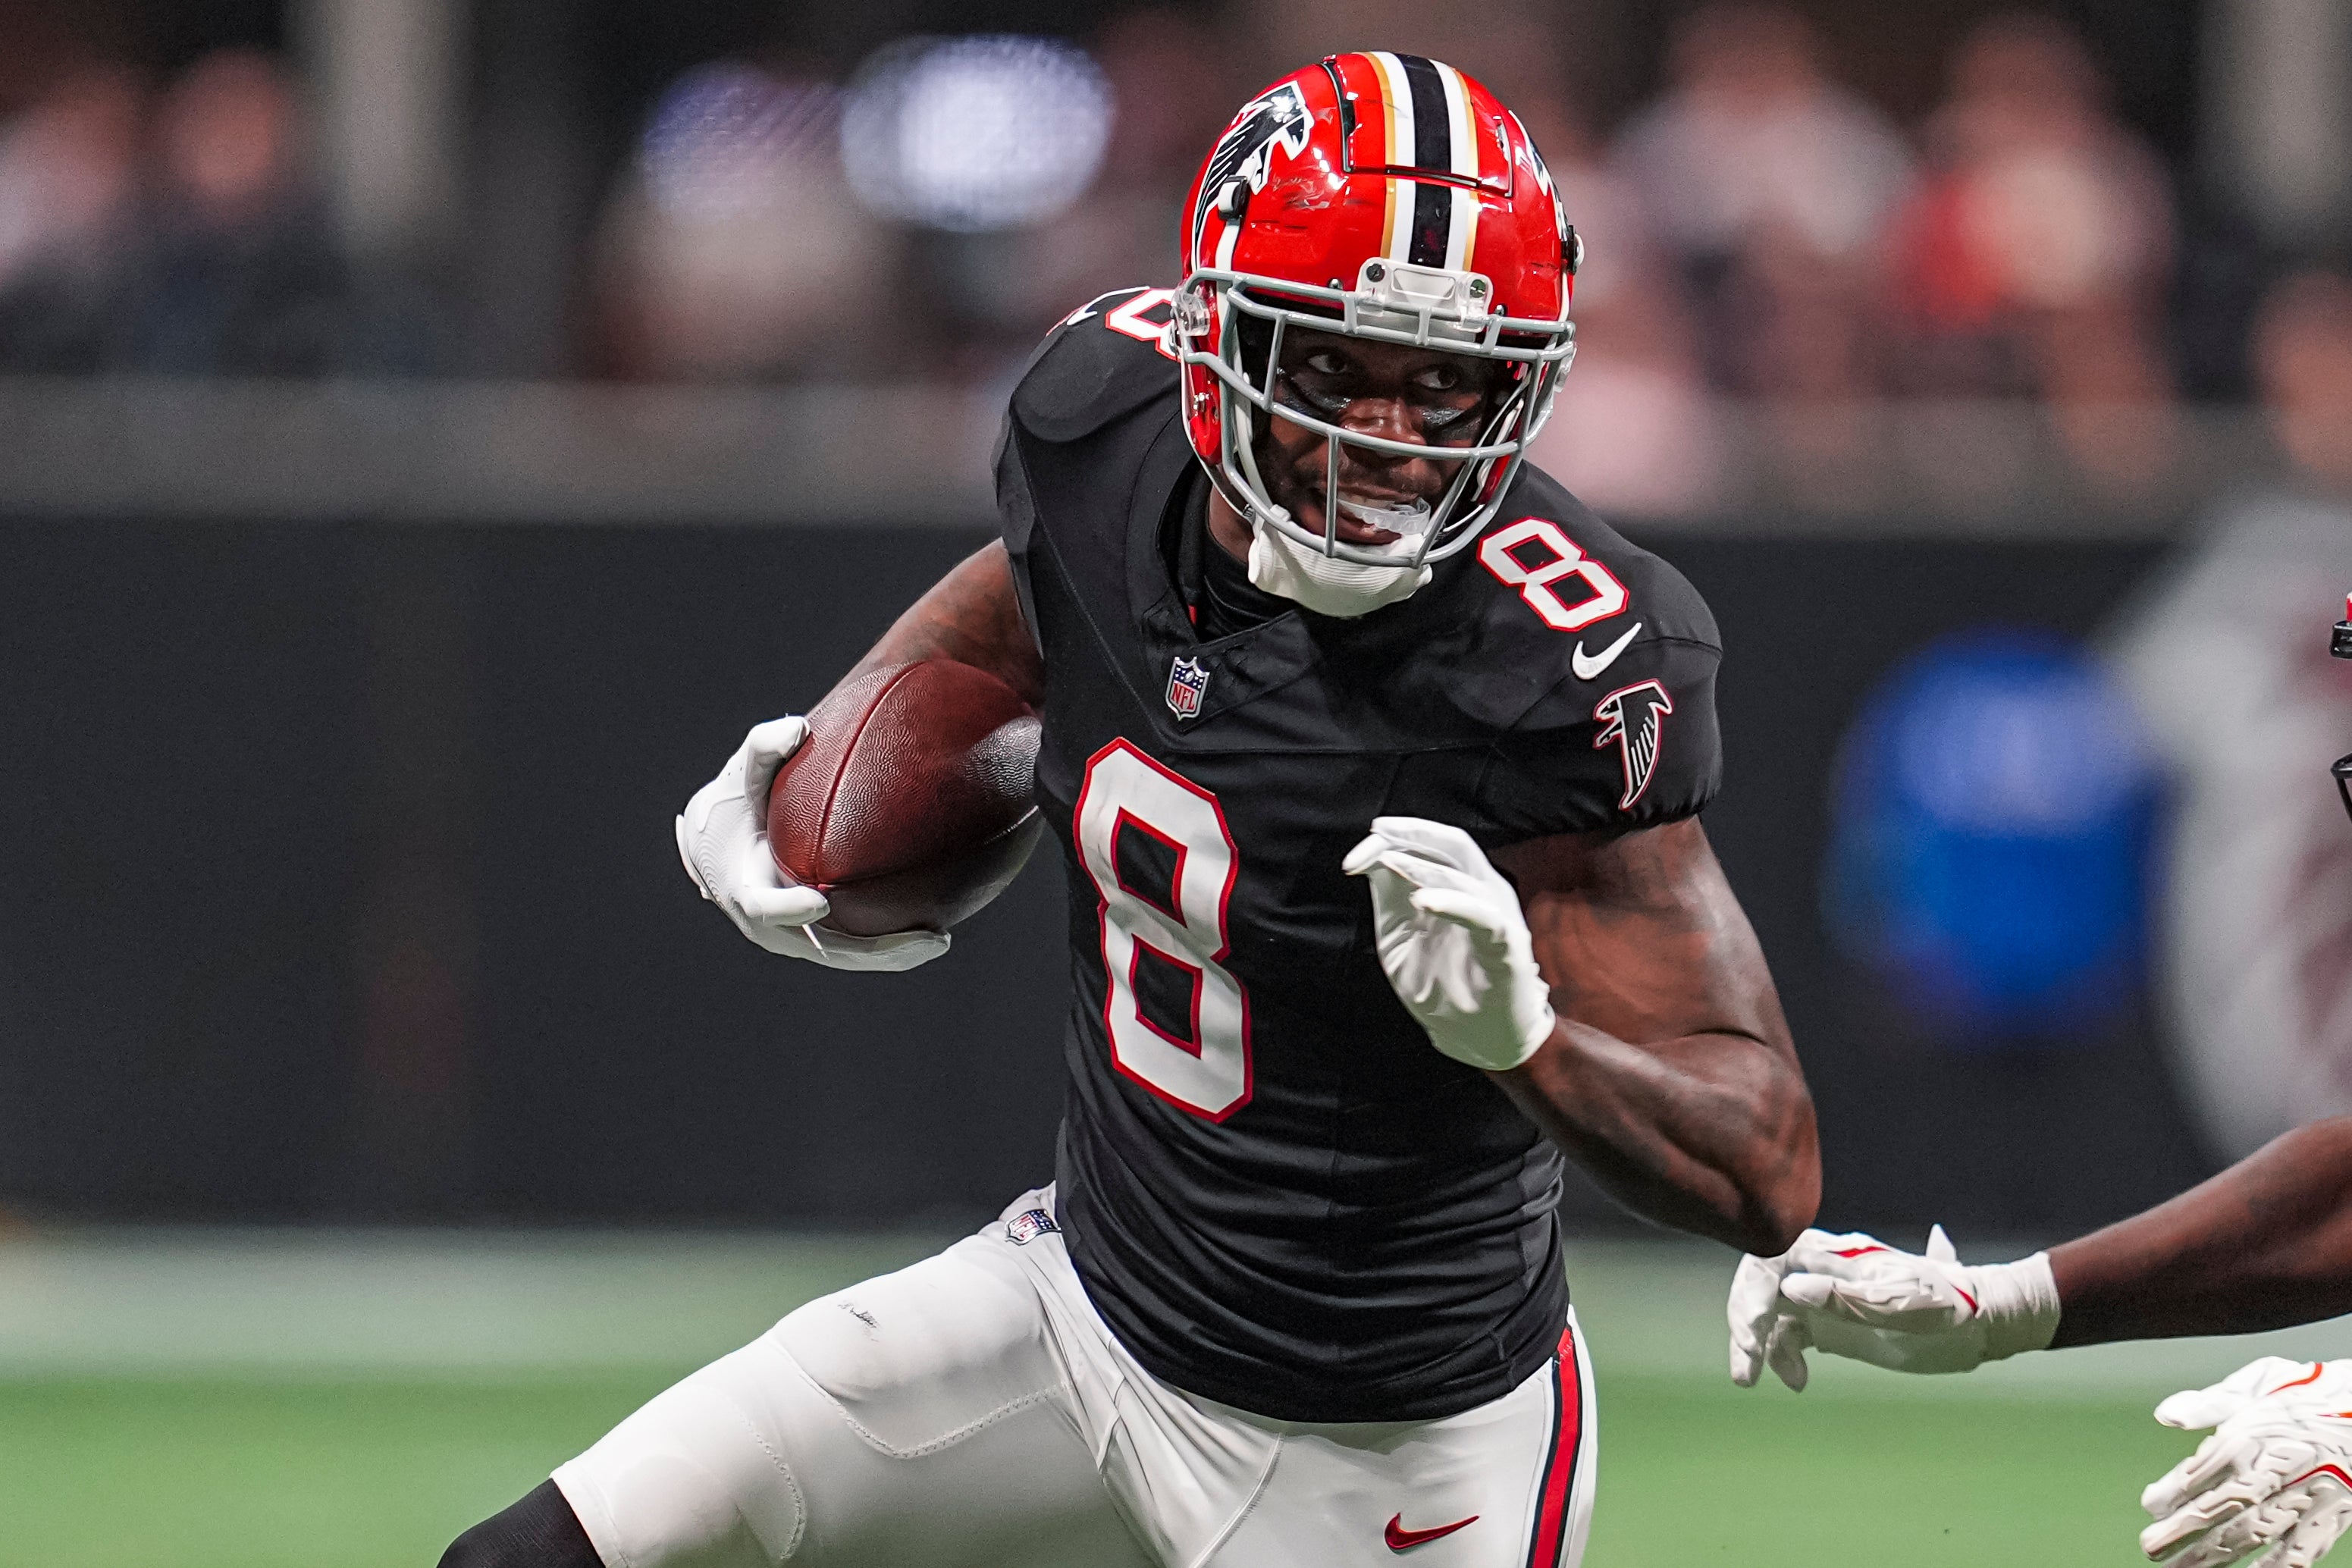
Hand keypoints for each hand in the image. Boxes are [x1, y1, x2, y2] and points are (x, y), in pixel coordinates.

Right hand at [675, 717, 948, 972]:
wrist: (718, 847)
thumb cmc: (735, 806)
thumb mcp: (742, 775)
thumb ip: (764, 749)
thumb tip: (798, 728)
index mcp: (742, 888)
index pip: (762, 906)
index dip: (788, 909)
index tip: (820, 902)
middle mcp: (769, 925)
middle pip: (822, 949)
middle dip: (869, 949)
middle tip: (920, 936)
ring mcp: (794, 938)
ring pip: (845, 956)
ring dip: (891, 954)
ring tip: (939, 939)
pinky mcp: (815, 939)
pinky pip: (854, 948)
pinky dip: (889, 946)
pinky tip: (934, 932)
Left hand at [1340, 816, 1554, 1071]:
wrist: (1478, 1042)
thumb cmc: (1441, 987)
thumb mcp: (1399, 937)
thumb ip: (1388, 899)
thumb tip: (1367, 858)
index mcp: (1460, 888)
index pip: (1435, 846)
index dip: (1398, 839)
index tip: (1357, 852)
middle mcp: (1483, 894)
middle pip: (1456, 844)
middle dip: (1415, 832)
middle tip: (1377, 830)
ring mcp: (1498, 918)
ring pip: (1467, 875)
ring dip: (1423, 866)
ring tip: (1388, 862)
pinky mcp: (1507, 948)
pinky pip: (1484, 917)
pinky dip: (1453, 904)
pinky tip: (1422, 902)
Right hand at [1727, 1225, 2059, 1389]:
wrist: (1978, 1324)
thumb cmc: (1947, 1307)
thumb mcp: (1902, 1305)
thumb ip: (1847, 1296)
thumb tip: (1792, 1287)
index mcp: (1836, 1254)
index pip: (1773, 1258)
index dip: (1753, 1290)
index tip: (1753, 1331)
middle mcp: (1821, 1270)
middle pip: (1760, 1282)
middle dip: (1744, 1319)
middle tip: (1745, 1363)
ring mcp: (1823, 1296)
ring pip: (1768, 1310)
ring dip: (1754, 1343)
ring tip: (1749, 1380)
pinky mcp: (1828, 1323)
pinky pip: (1787, 1334)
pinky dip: (1780, 1357)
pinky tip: (1797, 1382)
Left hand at [2142, 1358, 2351, 1567]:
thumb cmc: (2311, 1393)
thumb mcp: (2259, 1382)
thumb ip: (2211, 1403)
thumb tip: (2166, 1415)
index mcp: (2254, 1433)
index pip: (2204, 1469)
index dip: (2173, 1491)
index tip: (2149, 1505)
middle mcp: (2277, 1468)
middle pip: (2223, 1506)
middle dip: (2183, 1530)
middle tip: (2150, 1548)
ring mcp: (2307, 1496)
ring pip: (2254, 1533)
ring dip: (2214, 1555)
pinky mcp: (2332, 1515)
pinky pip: (2302, 1550)